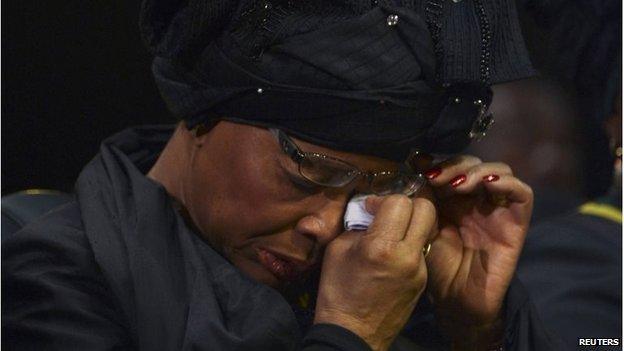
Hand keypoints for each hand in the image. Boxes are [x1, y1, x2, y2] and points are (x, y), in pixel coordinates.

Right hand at [314, 194, 436, 350]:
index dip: (382, 200)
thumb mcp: (337, 250)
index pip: (400, 202)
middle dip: (407, 205)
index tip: (370, 209)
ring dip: (411, 225)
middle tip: (389, 215)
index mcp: (382, 246)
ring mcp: (420, 270)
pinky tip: (392, 256)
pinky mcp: (424, 281)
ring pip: (427, 229)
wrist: (353, 334)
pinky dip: (409, 245)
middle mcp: (407, 255)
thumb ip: (358, 226)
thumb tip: (371, 214)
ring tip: (390, 234)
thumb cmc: (337, 292)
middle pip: (426, 209)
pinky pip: (422, 250)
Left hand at [423, 156, 532, 349]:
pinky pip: (522, 194)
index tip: (417, 167)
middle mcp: (476, 200)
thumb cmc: (437, 267)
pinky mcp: (516, 222)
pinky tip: (487, 184)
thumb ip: (406, 212)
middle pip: (473, 164)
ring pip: (499, 171)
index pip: (450, 166)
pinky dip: (507, 182)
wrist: (457, 300)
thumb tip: (371, 198)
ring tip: (458, 184)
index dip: (437, 162)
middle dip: (454, 165)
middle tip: (436, 178)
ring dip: (478, 170)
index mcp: (452, 199)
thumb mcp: (418, 232)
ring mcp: (497, 209)